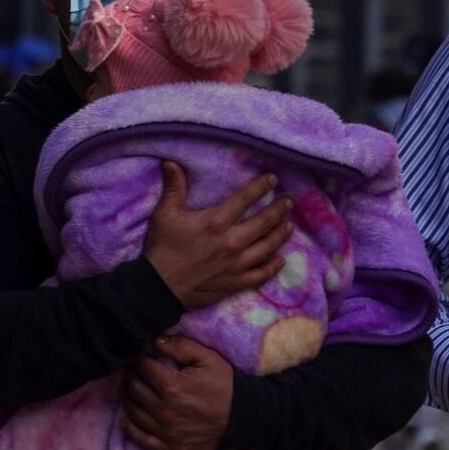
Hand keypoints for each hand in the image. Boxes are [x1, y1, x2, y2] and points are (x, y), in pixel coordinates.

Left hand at [119, 336, 232, 449]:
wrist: (245, 417)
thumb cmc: (225, 385)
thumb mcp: (206, 358)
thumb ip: (179, 346)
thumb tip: (154, 340)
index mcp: (172, 386)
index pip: (142, 368)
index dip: (137, 359)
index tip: (137, 356)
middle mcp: (165, 410)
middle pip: (133, 389)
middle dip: (130, 375)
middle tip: (132, 370)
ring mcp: (167, 431)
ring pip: (133, 411)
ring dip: (128, 397)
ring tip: (130, 388)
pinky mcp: (172, 447)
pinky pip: (142, 440)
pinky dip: (130, 429)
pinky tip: (127, 419)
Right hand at [145, 161, 292, 308]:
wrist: (159, 286)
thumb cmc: (161, 247)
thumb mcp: (164, 214)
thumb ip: (173, 187)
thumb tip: (170, 162)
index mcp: (216, 221)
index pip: (245, 198)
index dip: (261, 186)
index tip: (272, 179)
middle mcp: (232, 241)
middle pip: (264, 222)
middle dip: (279, 209)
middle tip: (288, 202)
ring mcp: (237, 264)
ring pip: (268, 246)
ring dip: (281, 234)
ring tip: (289, 226)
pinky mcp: (236, 282)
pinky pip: (262, 274)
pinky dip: (273, 266)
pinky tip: (280, 260)